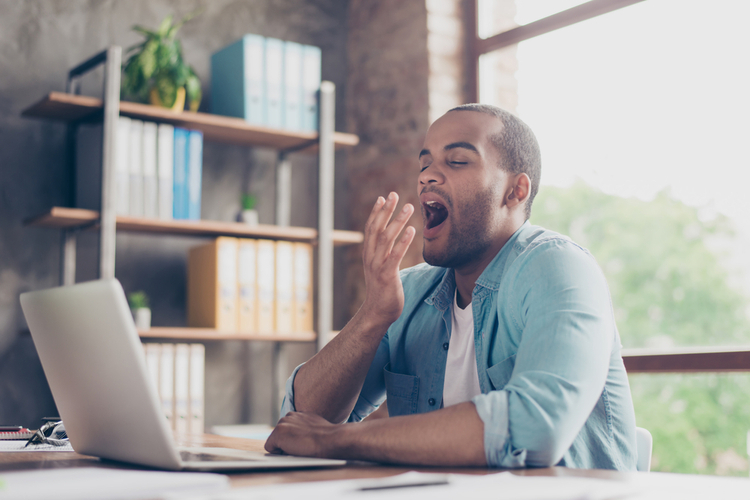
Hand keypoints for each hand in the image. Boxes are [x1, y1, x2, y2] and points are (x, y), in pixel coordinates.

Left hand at [264, 411, 339, 457]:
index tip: (303, 443)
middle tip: (302, 446)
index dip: (294, 440)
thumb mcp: (315, 427)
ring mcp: (282, 424)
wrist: (329, 440)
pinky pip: (270, 447)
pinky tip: (292, 450)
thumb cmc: (326, 438)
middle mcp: (288, 416)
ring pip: (275, 441)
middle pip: (280, 435)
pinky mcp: (277, 434)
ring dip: (283, 447)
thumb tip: (301, 436)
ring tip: (298, 448)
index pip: (288, 430)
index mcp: (298, 414)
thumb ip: (304, 428)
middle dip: (287, 442)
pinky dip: (278, 452)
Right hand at [361, 192, 414, 325]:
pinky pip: (395, 255)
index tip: (383, 197)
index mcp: (369, 254)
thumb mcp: (381, 268)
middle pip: (376, 228)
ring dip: (397, 220)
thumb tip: (392, 241)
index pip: (370, 228)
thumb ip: (384, 254)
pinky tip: (412, 229)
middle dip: (385, 210)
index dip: (376, 212)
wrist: (377, 312)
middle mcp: (371, 257)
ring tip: (408, 207)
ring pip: (386, 238)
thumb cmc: (383, 290)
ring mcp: (377, 266)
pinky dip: (403, 241)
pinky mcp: (387, 275)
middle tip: (394, 194)